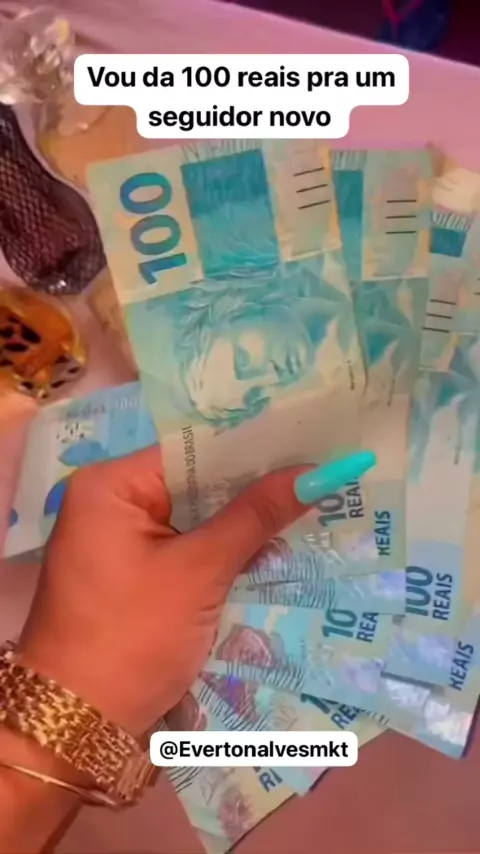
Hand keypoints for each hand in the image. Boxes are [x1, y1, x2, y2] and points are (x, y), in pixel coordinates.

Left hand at [18, 447, 311, 736]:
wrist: (81, 726)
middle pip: (197, 484)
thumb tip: (318, 472)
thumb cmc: (133, 636)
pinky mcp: (138, 578)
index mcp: (111, 486)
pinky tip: (278, 547)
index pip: (193, 450)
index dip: (253, 448)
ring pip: (198, 520)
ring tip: (316, 503)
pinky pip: (190, 551)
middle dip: (255, 488)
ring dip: (245, 524)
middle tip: (323, 474)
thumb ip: (254, 517)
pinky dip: (227, 554)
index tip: (310, 443)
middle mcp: (113, 504)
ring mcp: (123, 544)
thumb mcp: (198, 572)